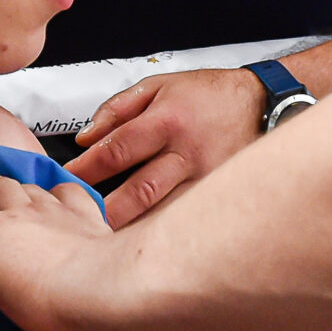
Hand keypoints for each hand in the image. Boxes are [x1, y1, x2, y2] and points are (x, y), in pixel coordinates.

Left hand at [67, 67, 264, 228]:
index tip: (66, 182)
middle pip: (141, 191)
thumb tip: (86, 138)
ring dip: (135, 229)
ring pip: (166, 214)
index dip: (87, 170)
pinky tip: (145, 244)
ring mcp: (208, 180)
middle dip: (107, 210)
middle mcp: (188, 154)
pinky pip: (188, 220)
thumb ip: (117, 110)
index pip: (117, 150)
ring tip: (108, 241)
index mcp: (167, 122)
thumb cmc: (209, 95)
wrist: (264, 103)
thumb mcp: (158, 86)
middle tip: (80, 223)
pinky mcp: (222, 198)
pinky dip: (165, 233)